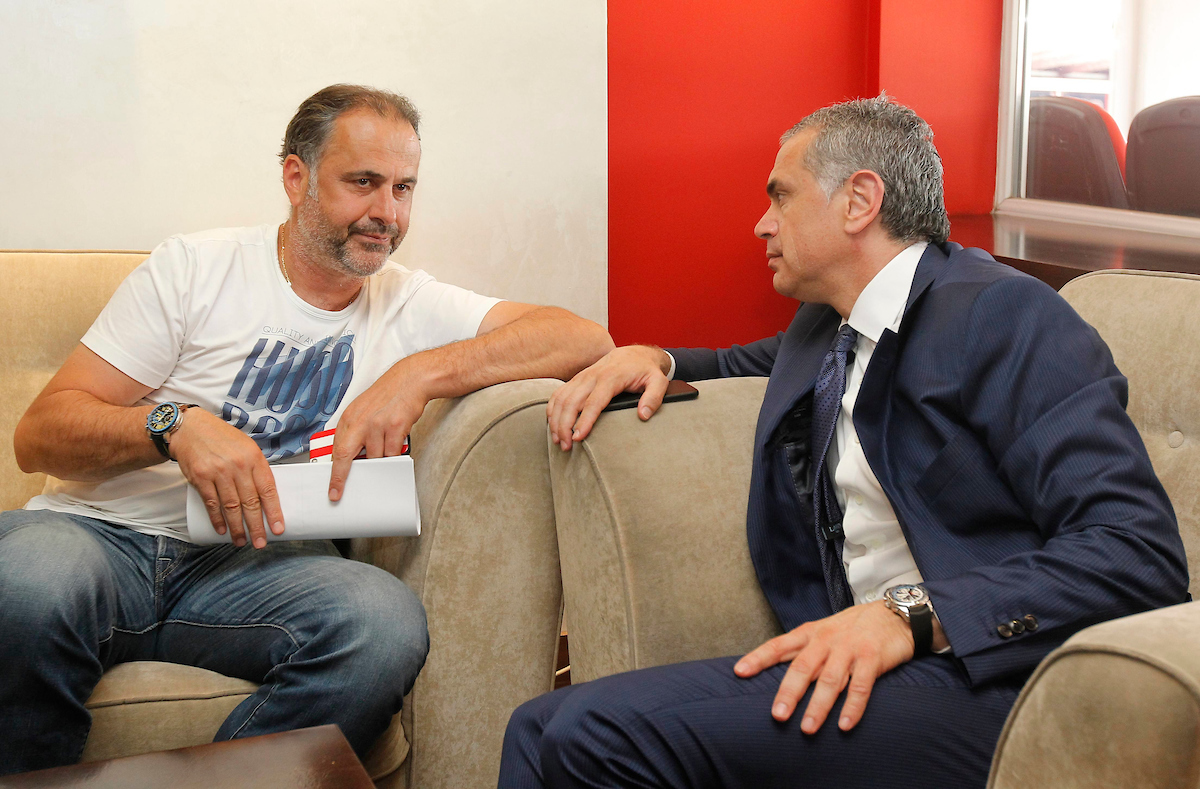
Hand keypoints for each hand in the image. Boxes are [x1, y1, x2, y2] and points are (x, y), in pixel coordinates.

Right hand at [170, 409, 283, 548]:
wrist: (191, 428)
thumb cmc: (222, 438)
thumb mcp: (247, 447)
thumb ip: (256, 469)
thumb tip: (267, 495)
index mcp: (254, 458)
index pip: (268, 489)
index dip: (274, 511)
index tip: (278, 528)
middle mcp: (238, 466)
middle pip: (250, 502)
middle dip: (256, 526)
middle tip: (260, 543)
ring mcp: (218, 472)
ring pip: (231, 506)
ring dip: (237, 527)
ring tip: (242, 541)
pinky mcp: (200, 478)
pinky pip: (211, 503)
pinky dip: (217, 519)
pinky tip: (222, 530)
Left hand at [328, 358, 428, 500]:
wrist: (411, 380)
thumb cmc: (388, 396)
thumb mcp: (362, 410)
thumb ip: (355, 432)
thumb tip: (350, 457)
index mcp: (349, 418)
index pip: (336, 449)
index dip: (333, 472)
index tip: (332, 487)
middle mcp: (360, 421)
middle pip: (345, 456)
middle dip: (341, 478)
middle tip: (338, 492)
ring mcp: (377, 424)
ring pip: (375, 458)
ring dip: (380, 461)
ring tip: (386, 449)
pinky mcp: (395, 427)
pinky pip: (393, 453)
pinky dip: (394, 456)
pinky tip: (396, 448)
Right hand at [546, 345, 671, 450]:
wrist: (635, 354)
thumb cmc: (646, 371)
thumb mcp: (658, 381)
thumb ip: (654, 397)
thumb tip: (643, 415)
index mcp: (611, 377)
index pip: (593, 402)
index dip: (584, 421)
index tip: (578, 438)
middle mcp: (592, 376)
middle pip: (571, 402)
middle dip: (565, 425)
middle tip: (566, 446)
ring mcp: (582, 377)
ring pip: (561, 398)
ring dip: (556, 420)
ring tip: (558, 441)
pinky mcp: (577, 379)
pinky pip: (558, 394)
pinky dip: (552, 410)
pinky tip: (553, 425)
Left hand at [734, 601, 913, 732]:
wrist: (894, 615)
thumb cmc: (852, 628)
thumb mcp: (823, 632)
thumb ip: (802, 651)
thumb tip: (773, 671)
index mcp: (810, 634)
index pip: (779, 645)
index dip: (759, 658)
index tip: (740, 672)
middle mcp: (827, 640)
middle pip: (803, 667)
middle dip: (788, 692)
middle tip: (777, 715)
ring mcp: (850, 649)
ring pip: (830, 680)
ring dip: (818, 706)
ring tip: (807, 729)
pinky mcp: (872, 659)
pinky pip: (861, 686)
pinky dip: (853, 707)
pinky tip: (844, 725)